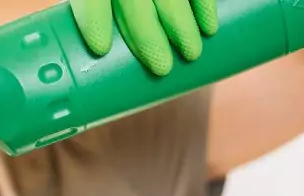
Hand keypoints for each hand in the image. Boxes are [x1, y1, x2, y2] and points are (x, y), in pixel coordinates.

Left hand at [70, 0, 218, 75]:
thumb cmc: (119, 1)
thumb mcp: (105, 4)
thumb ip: (104, 24)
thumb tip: (99, 79)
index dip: (94, 19)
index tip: (100, 48)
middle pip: (135, 1)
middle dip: (147, 34)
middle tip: (161, 68)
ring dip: (182, 26)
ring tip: (191, 55)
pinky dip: (205, 6)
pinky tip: (210, 29)